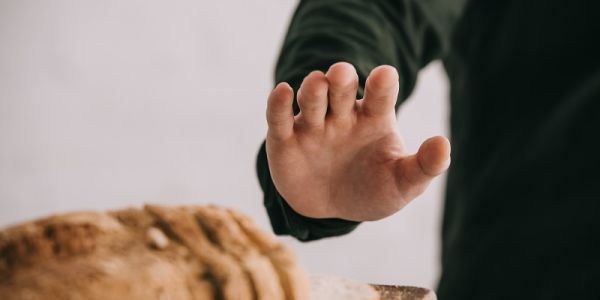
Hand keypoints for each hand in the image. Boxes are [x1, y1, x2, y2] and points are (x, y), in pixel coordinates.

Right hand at [265, 62, 449, 220]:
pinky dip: (278, 104)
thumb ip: (423, 166)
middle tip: (341, 75)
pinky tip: (282, 91)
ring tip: (317, 86)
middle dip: (340, 78)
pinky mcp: (285, 140)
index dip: (381, 83)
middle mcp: (342, 115)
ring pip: (311, 98)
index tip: (384, 76)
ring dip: (313, 89)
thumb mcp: (402, 185)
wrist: (333, 210)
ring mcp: (313, 125)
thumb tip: (443, 144)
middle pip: (341, 88)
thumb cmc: (373, 190)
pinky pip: (278, 117)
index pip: (379, 94)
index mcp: (373, 118)